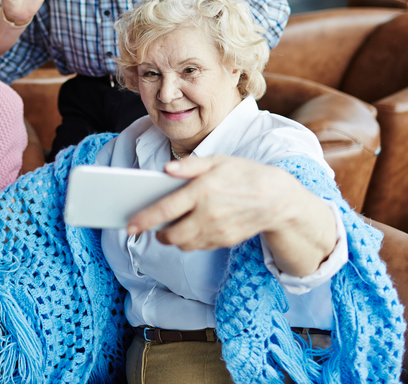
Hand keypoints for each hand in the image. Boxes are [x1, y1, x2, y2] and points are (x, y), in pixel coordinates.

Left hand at [128, 155, 336, 275]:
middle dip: (158, 234)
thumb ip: (189, 166)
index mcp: (203, 191)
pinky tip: (193, 228)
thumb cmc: (244, 174)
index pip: (166, 210)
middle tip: (156, 227)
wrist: (278, 199)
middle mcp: (209, 214)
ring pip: (184, 245)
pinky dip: (191, 241)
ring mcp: (218, 231)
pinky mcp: (225, 241)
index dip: (144, 219)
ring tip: (173, 226)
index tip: (129, 226)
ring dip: (174, 239)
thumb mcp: (218, 161)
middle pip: (172, 235)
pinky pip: (199, 247)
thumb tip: (165, 170)